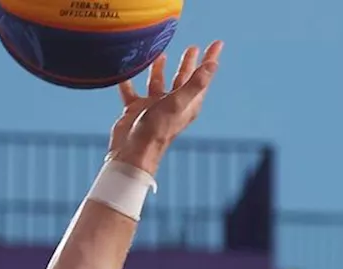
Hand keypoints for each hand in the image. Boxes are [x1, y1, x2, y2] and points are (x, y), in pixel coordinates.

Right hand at [109, 40, 222, 174]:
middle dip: (188, 63)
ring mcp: (154, 106)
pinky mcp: (136, 109)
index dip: (210, 59)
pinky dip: (128, 81)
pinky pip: (131, 91)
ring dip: (160, 69)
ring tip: (162, 54)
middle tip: (193, 48)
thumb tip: (213, 65)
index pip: (202, 76)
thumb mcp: (178, 103)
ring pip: (158, 83)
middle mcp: (172, 103)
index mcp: (187, 102)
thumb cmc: (157, 129)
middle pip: (183, 78)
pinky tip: (125, 70)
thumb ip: (194, 84)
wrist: (132, 151)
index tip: (217, 43)